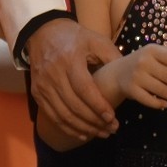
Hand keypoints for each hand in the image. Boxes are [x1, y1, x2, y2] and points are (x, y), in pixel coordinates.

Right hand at [27, 18, 121, 140]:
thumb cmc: (74, 37)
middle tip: (112, 129)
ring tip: (102, 133)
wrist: (42, 33)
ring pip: (63, 115)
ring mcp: (43, 86)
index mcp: (70, 60)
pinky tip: (83, 133)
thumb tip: (128, 76)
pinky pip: (53, 116)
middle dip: (95, 121)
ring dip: (84, 128)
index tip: (112, 117)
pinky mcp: (37, 94)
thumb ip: (112, 57)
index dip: (98, 106)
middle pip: (74, 106)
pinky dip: (68, 128)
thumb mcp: (95, 40)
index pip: (84, 89)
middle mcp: (54, 75)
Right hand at [102, 44, 166, 109]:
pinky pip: (150, 100)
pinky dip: (160, 104)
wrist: (118, 73)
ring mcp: (137, 77)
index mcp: (151, 50)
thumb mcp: (156, 52)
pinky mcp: (132, 90)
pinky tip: (165, 104)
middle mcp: (143, 62)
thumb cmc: (142, 61)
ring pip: (161, 90)